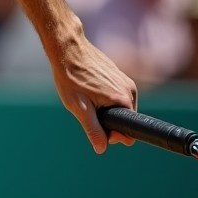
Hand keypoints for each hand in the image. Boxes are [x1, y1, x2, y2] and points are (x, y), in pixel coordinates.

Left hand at [52, 35, 137, 153]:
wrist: (67, 48)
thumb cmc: (70, 77)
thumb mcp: (79, 108)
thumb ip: (93, 130)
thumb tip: (101, 149)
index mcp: (123, 100)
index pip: (128, 131)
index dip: (111, 134)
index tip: (95, 126)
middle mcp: (129, 90)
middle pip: (123, 118)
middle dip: (106, 119)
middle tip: (85, 108)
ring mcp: (125, 80)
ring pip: (118, 105)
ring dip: (104, 107)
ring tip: (85, 96)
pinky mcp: (118, 74)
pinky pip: (115, 94)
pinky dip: (103, 96)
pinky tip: (87, 87)